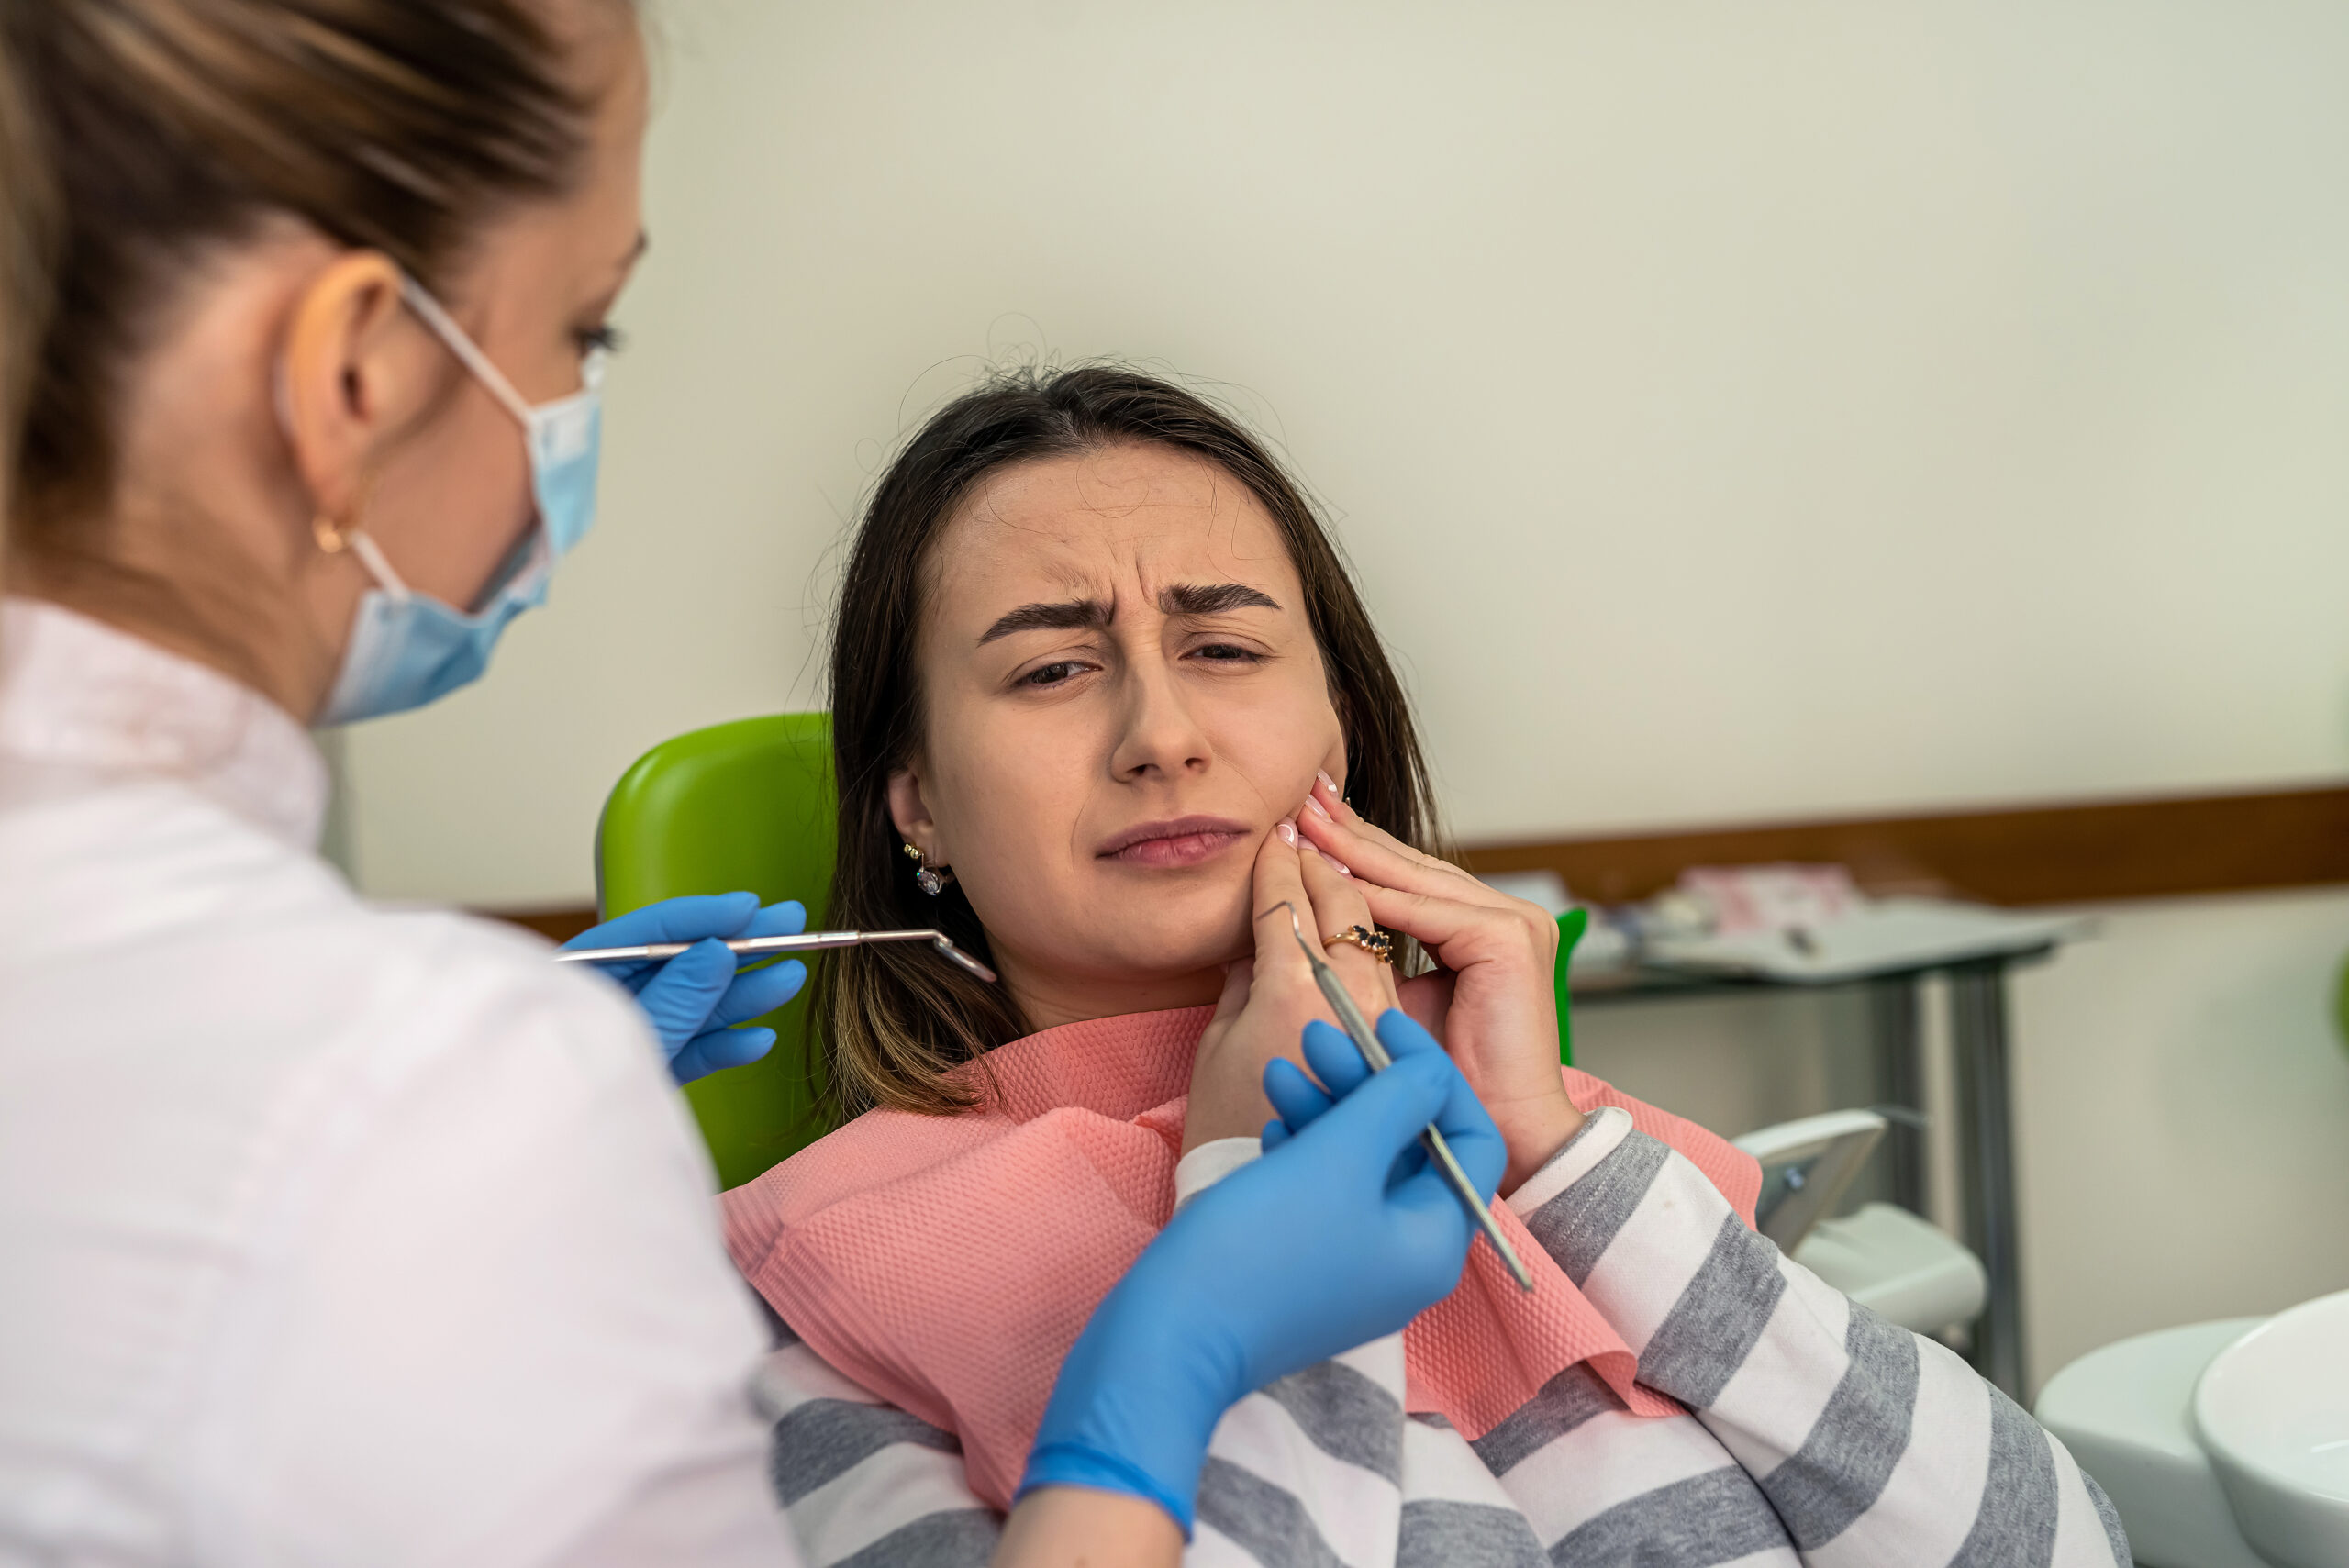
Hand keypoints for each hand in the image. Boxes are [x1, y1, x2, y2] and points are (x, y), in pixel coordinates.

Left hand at [560, 893, 807, 1083]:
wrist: (537, 1176)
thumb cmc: (558, 1093)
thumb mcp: (628, 1036)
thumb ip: (674, 997)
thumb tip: (717, 952)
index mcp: (582, 976)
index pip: (650, 934)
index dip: (704, 917)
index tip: (752, 909)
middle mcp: (605, 1003)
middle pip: (680, 966)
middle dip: (739, 949)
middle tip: (790, 927)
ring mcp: (628, 1040)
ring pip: (692, 1011)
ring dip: (743, 998)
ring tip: (789, 980)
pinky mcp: (644, 1076)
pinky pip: (687, 1055)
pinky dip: (723, 1050)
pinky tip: (758, 1040)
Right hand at [1018, 1012, 1503, 1533]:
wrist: (1173, 1333)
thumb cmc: (1266, 1243)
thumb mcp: (1340, 1156)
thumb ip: (1396, 1103)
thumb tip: (1432, 1073)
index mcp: (1436, 1242)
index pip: (1473, 1143)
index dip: (1435, 1076)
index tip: (1385, 1025)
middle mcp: (1407, 1260)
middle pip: (1411, 1149)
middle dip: (1367, 1084)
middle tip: (1319, 1035)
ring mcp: (1356, 1267)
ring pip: (1360, 1164)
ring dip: (1327, 1107)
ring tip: (1280, 1068)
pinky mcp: (1308, 1266)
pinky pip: (1323, 1191)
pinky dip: (1304, 1146)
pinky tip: (1271, 1120)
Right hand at [1182, 819, 1398, 1151]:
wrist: (1298, 1216)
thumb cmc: (1234, 1141)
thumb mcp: (1219, 1052)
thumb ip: (1240, 984)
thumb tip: (1255, 940)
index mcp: (1292, 995)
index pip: (1290, 905)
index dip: (1279, 865)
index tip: (1275, 836)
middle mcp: (1348, 1002)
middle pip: (1342, 907)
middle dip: (1323, 860)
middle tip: (1305, 826)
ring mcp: (1381, 1022)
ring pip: (1373, 933)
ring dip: (1353, 885)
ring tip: (1333, 848)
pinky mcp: (1396, 1042)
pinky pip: (1385, 969)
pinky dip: (1370, 930)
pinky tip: (1358, 909)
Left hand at [1295, 770, 1582, 1188]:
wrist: (1498, 1132)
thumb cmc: (1442, 1081)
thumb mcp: (1395, 1005)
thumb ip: (1367, 961)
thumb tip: (1302, 929)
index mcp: (1480, 928)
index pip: (1407, 877)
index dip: (1353, 849)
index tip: (1301, 823)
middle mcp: (1503, 915)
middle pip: (1409, 866)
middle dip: (1349, 833)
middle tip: (1300, 798)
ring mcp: (1512, 922)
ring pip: (1413, 878)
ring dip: (1354, 850)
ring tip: (1305, 822)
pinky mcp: (1509, 939)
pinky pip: (1425, 910)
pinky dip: (1375, 894)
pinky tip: (1330, 872)